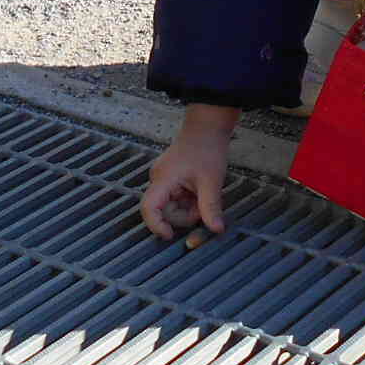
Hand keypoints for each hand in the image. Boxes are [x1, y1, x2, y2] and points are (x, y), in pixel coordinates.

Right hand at [138, 104, 237, 239]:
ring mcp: (163, 179)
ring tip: (204, 195)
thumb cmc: (207, 149)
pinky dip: (189, 200)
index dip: (156, 226)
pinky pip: (176, 198)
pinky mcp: (170, 179)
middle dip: (185, 215)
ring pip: (172, 206)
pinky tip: (200, 191)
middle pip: (164, 211)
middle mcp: (158, 179)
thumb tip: (216, 230)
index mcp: (163, 179)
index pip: (148, 208)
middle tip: (203, 206)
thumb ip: (211, 208)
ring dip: (189, 207)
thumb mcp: (211, 182)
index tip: (170, 236)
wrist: (208, 129)